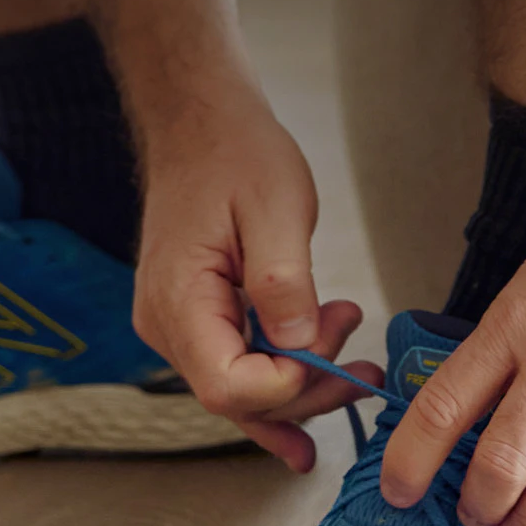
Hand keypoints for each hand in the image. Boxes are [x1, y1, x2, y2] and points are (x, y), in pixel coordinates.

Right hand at [133, 87, 379, 470]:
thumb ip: (285, 285)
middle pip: (237, 399)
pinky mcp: (190, 319)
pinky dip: (277, 382)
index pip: (228, 386)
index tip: (333, 342)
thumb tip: (300, 346)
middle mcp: (165, 324)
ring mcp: (174, 325)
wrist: (199, 125)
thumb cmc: (233, 154)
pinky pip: (232, 368)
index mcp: (179, 299)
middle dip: (307, 388)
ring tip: (352, 356)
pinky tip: (312, 394)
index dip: (289, 383)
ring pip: (239, 391)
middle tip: (360, 360)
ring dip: (299, 385)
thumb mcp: (275, 209)